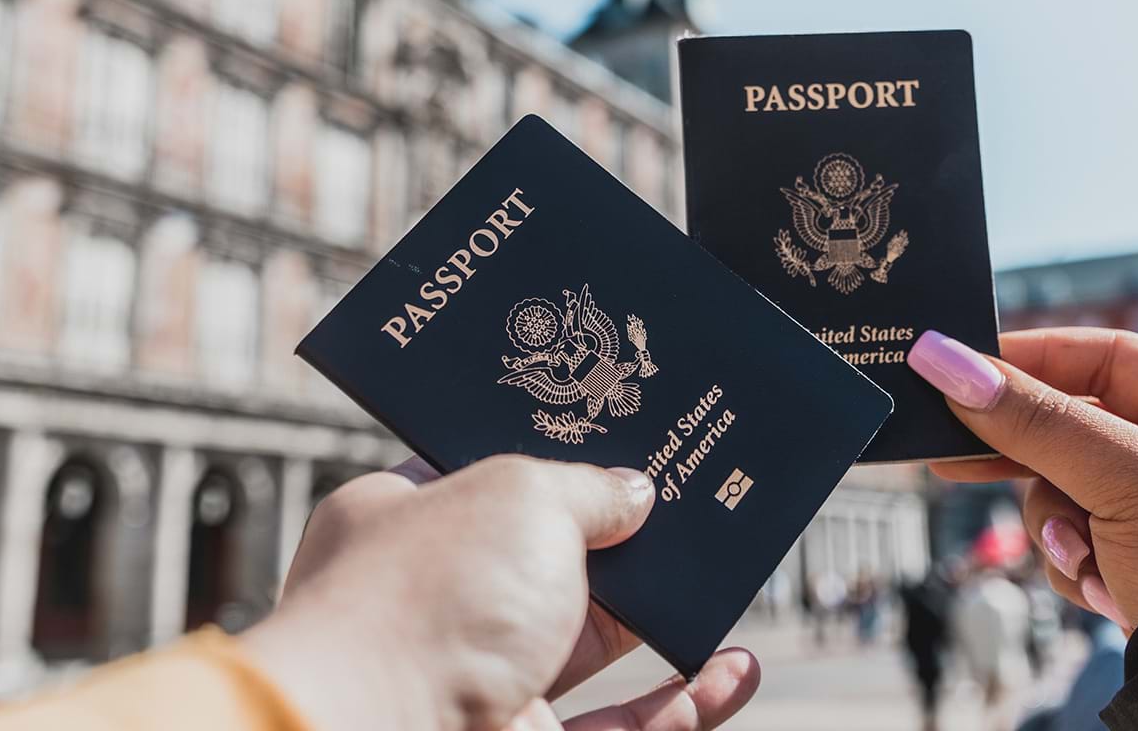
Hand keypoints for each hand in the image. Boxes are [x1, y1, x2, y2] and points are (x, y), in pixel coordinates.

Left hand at [240, 455, 759, 730]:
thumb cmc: (429, 599)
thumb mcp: (520, 497)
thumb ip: (587, 489)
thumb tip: (634, 494)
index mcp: (404, 521)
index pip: (485, 475)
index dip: (555, 456)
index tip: (619, 437)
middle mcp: (437, 602)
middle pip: (550, 559)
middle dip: (624, 537)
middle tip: (691, 500)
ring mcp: (480, 682)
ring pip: (592, 644)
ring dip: (664, 616)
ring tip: (726, 576)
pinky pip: (623, 726)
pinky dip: (684, 703)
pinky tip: (733, 669)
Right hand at [908, 327, 1137, 629]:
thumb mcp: (1124, 477)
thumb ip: (1033, 420)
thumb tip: (944, 359)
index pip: (1106, 358)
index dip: (1033, 360)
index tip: (964, 367)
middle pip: (1074, 429)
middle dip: (1028, 458)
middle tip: (954, 455)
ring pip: (1063, 492)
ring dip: (1058, 527)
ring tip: (1082, 556)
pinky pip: (1076, 544)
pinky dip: (1077, 566)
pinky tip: (1105, 590)